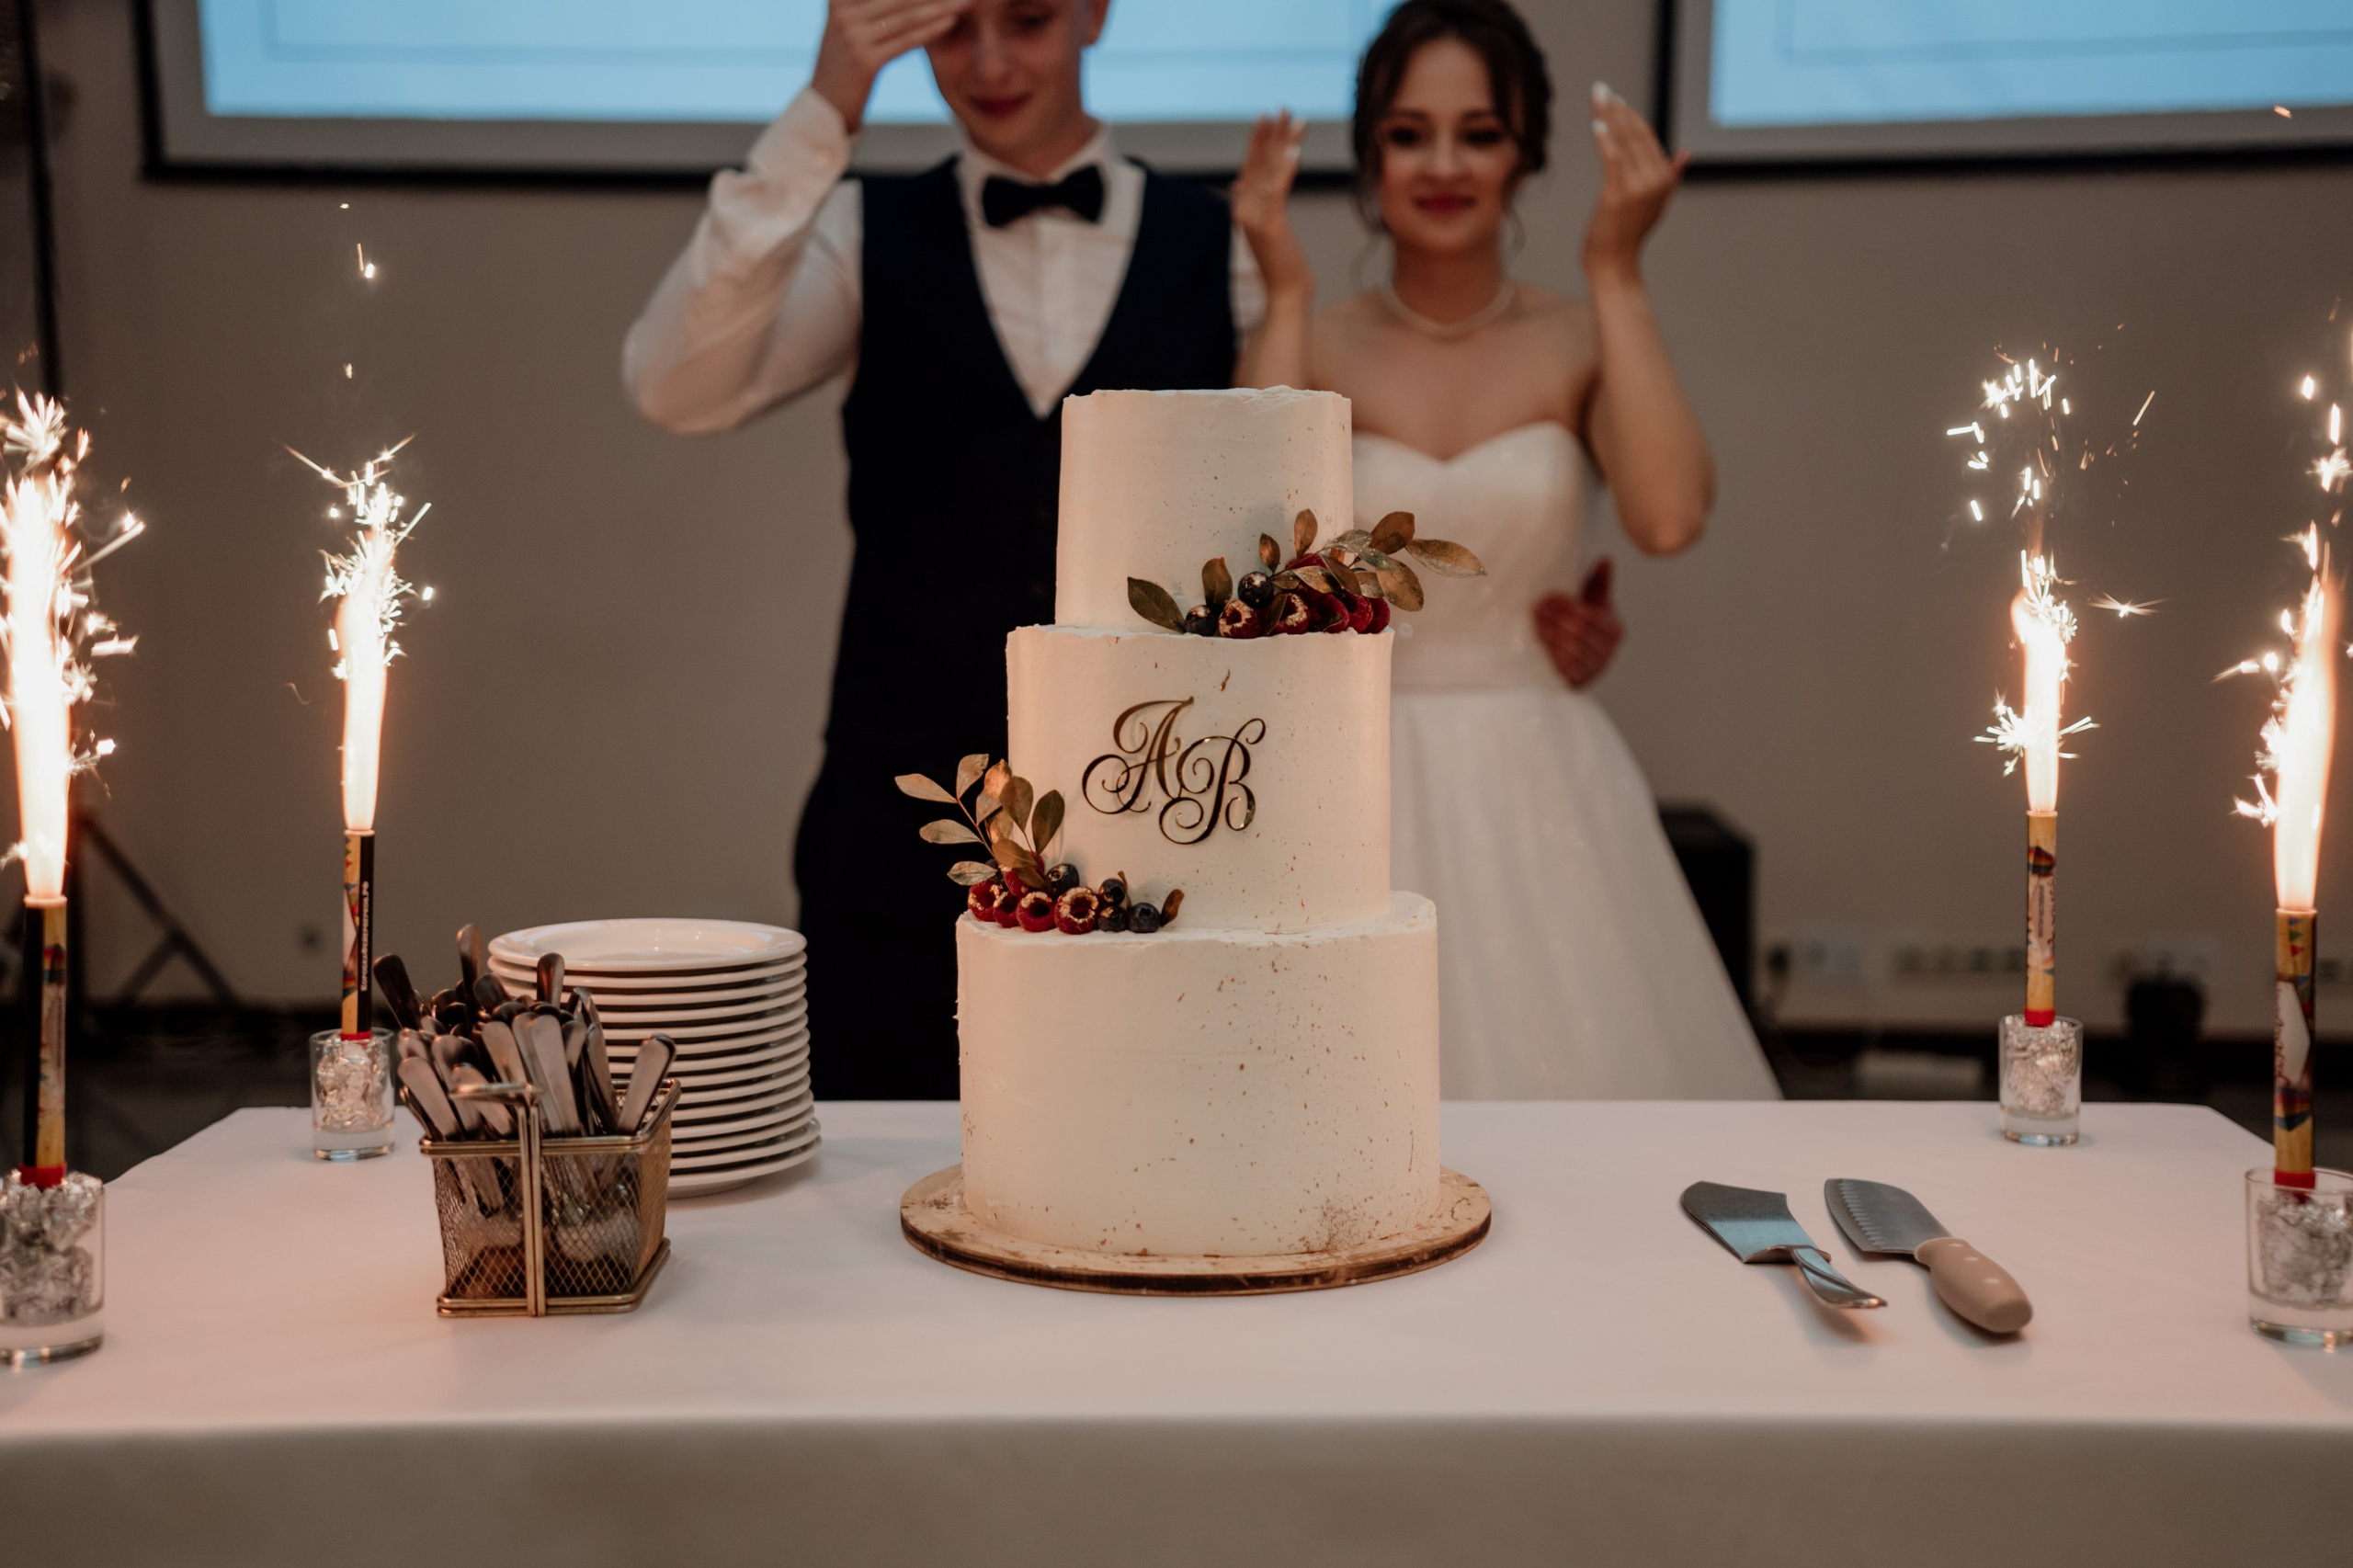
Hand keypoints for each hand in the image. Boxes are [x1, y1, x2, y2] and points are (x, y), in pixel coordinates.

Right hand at [811, 0, 968, 131]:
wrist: (824, 108)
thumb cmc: (842, 68)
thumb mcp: (847, 29)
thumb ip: (865, 9)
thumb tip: (906, 1)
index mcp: (838, 2)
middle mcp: (843, 14)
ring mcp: (852, 37)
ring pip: (904, 16)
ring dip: (938, 7)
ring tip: (963, 1)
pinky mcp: (864, 62)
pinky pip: (905, 41)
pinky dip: (930, 31)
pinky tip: (950, 21)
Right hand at [1232, 112, 1311, 306]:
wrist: (1284, 290)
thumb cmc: (1280, 261)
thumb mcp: (1264, 227)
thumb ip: (1250, 202)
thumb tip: (1238, 182)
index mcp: (1242, 205)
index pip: (1251, 166)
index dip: (1260, 140)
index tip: (1269, 118)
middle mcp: (1244, 207)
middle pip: (1259, 162)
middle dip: (1272, 134)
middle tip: (1282, 109)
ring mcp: (1255, 215)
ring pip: (1270, 170)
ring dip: (1283, 143)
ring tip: (1293, 119)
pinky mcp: (1270, 224)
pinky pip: (1278, 189)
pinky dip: (1287, 169)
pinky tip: (1296, 151)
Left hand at [1533, 559, 1622, 688]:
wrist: (1581, 658)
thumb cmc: (1587, 623)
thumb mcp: (1595, 601)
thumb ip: (1599, 582)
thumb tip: (1605, 558)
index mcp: (1614, 629)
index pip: (1590, 616)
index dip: (1567, 607)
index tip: (1547, 598)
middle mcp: (1608, 651)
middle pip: (1579, 633)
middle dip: (1555, 620)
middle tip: (1535, 609)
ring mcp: (1596, 668)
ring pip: (1573, 651)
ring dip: (1551, 637)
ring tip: (1535, 625)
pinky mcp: (1581, 682)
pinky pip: (1567, 670)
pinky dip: (1553, 657)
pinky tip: (1540, 645)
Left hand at [1582, 84, 1687, 284]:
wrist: (1614, 263)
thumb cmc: (1628, 233)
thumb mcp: (1656, 202)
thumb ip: (1671, 175)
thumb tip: (1686, 154)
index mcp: (1665, 178)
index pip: (1647, 137)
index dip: (1629, 116)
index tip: (1614, 99)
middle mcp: (1656, 180)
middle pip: (1634, 134)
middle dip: (1616, 109)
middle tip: (1600, 88)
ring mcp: (1639, 187)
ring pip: (1623, 141)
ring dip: (1607, 115)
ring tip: (1596, 96)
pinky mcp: (1619, 194)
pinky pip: (1613, 159)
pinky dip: (1605, 139)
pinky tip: (1596, 123)